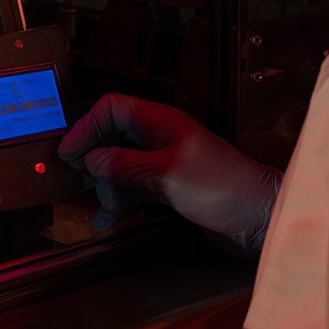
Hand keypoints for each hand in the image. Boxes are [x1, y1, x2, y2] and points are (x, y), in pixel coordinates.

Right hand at [58, 94, 282, 252]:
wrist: (259, 217)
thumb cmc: (222, 187)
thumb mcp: (166, 173)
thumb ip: (125, 164)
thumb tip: (93, 160)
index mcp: (160, 122)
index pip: (111, 108)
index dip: (86, 127)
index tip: (69, 153)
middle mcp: (160, 138)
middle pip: (112, 138)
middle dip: (97, 163)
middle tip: (89, 187)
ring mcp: (165, 162)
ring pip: (121, 166)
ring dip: (108, 188)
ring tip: (106, 212)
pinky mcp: (170, 186)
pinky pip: (135, 187)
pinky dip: (122, 201)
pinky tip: (111, 219)